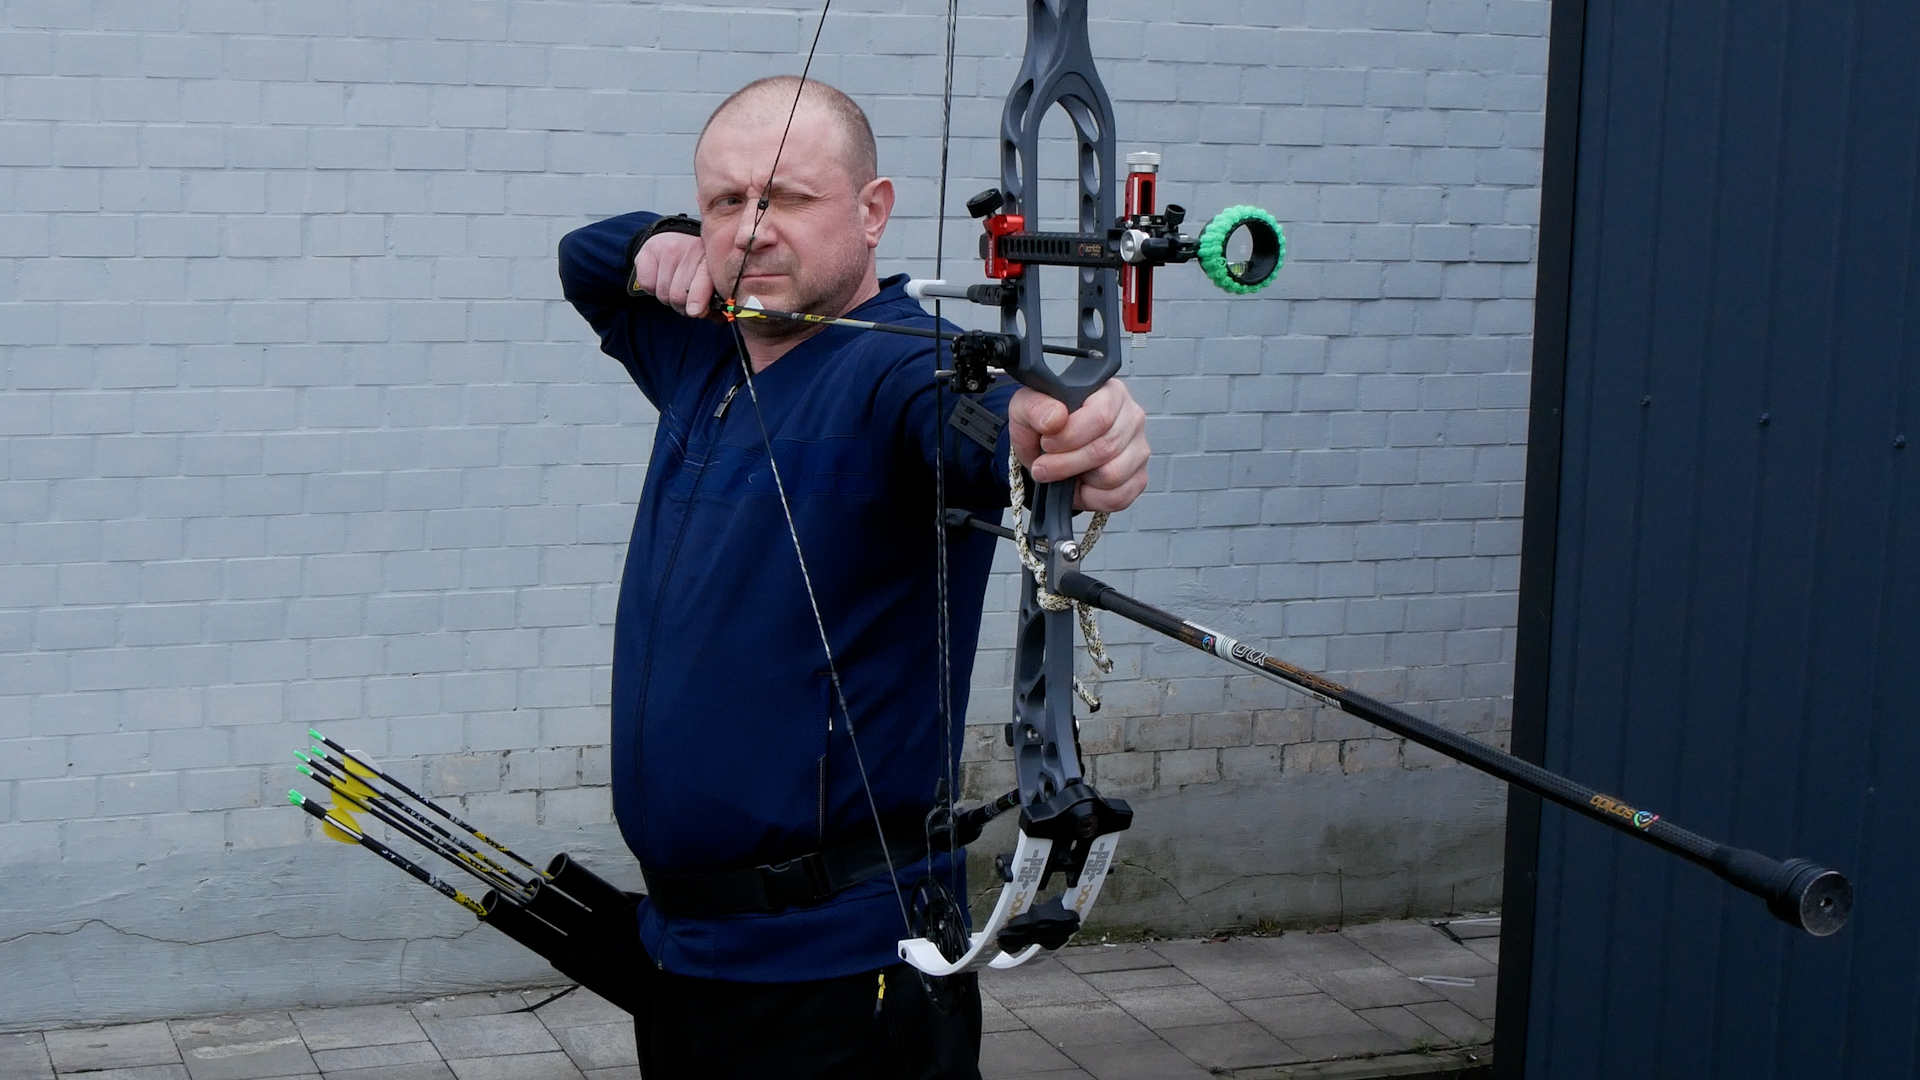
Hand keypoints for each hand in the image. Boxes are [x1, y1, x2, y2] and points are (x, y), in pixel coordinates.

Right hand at [631, 232, 714, 317]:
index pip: (703, 280)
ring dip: (667, 299)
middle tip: (684, 300)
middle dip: (681, 306)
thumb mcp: (709, 283)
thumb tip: (719, 319)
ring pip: (663, 294)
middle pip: (679, 295)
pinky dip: (652, 289)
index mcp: (711, 260)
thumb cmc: (694, 270)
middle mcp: (691, 249)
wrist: (672, 245)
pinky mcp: (648, 251)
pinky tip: (659, 278)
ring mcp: (668, 248)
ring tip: (672, 286)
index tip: (695, 311)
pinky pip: (648, 285)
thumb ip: (714, 303)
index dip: (699, 297)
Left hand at [1007, 379, 1149, 512]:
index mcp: (1110, 393)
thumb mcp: (1026, 409)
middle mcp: (1132, 418)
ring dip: (1078, 479)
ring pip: (1113, 475)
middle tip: (1043, 466)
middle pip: (1106, 447)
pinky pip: (1118, 497)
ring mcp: (1139, 450)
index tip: (1046, 443)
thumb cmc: (1042, 426)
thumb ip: (1036, 407)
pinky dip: (1091, 498)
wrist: (1045, 453)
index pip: (1101, 415)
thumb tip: (1056, 418)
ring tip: (1062, 473)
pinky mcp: (1138, 478)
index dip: (1070, 435)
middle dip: (1066, 463)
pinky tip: (1079, 485)